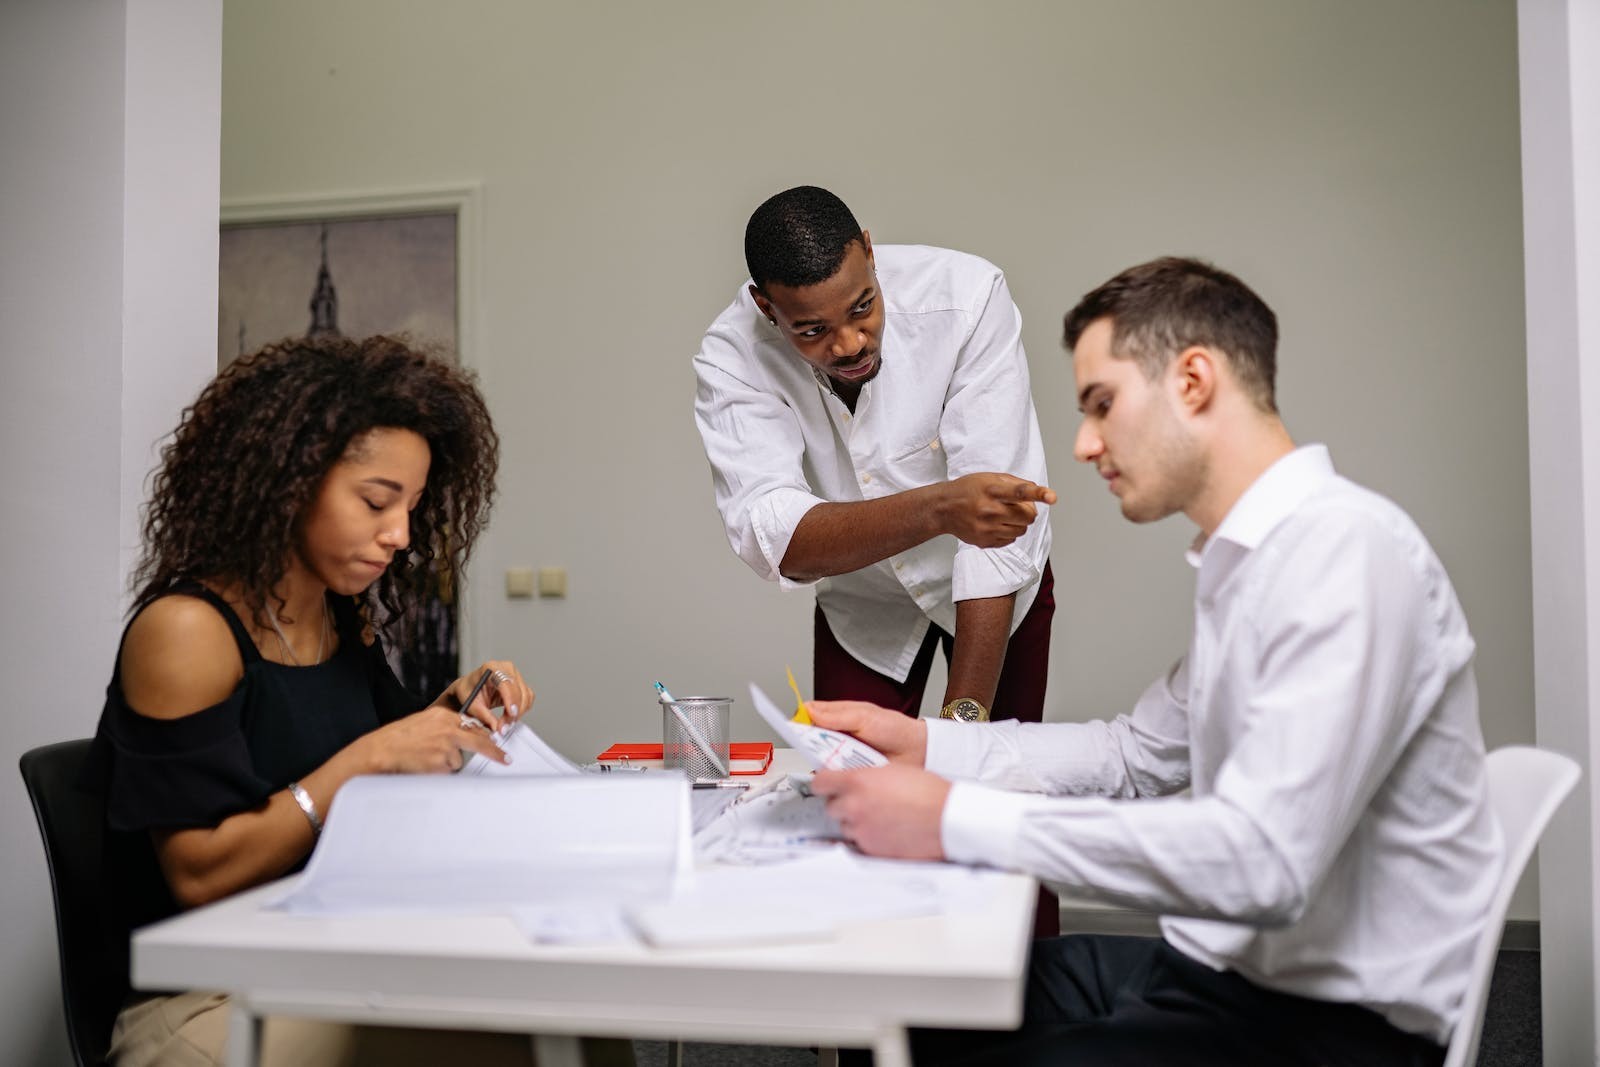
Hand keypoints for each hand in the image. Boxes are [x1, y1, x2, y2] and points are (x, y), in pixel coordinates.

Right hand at [357, 705, 508, 773]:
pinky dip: (438, 772)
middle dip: (494, 751)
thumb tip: (462, 738)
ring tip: (424, 759)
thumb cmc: (397, 739)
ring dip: (445, 764)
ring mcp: (446, 745)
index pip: (471, 724)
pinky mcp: (441, 762)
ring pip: (457, 760)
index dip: (483, 735)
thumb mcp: (423, 723)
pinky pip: (447, 771)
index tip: (494, 740)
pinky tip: (423, 766)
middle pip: (479, 740)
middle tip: (505, 759)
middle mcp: (447, 728)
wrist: (381, 751)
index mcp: (442, 715)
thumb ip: (443, 728)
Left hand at [441, 660, 533, 729]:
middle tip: (504, 726)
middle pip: (518, 691)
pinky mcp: (520, 683)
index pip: (506, 683)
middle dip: (514, 711)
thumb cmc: (468, 691)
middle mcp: (505, 668)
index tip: (511, 714)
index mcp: (490, 668)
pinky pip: (528, 697)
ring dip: (518, 712)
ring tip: (505, 723)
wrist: (470, 687)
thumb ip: (484, 716)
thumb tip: (497, 727)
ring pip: (526, 696)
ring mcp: (515, 674)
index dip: (510, 699)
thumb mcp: (471, 704)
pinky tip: (511, 715)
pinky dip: (522, 709)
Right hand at [804, 701, 928, 765]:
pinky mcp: (848, 773)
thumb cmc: (894, 729)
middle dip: (810, 745)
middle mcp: (836, 737)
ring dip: (823, 761)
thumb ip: (836, 715)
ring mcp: (842, 756)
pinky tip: (841, 772)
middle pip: (810, 741)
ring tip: (836, 758)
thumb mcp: (864, 716)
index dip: (798, 721)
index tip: (790, 725)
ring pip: (819, 760)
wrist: (917, 752)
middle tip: (817, 745)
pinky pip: (834, 775)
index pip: (810, 717)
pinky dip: (835, 775)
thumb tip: (809, 711)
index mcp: (838, 717)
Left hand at [810, 765, 950, 860]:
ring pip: (845, 826)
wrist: (946, 818)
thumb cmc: (928, 793)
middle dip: (842, 803)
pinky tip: (885, 829)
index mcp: (858, 782)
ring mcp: (861, 830)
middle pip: (831, 806)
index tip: (827, 784)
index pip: (821, 782)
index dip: (824, 783)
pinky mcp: (871, 849)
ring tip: (878, 816)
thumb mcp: (892, 770)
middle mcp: (855, 807)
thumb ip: (866, 775)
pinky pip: (859, 842)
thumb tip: (853, 779)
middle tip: (860, 800)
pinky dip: (868, 836)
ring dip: (855, 821)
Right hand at [938, 473, 1056, 547]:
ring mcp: (986, 529)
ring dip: (1018, 523)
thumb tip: (1036, 491)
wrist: (944, 509)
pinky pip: (1011, 540)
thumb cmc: (969, 490)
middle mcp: (989, 510)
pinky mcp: (985, 542)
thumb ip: (1015, 483)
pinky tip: (995, 524)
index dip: (1038, 493)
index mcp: (992, 490)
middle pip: (1028, 516)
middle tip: (1017, 506)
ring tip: (1003, 515)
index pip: (1019, 492)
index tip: (1052, 497)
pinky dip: (1008, 533)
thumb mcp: (989, 477)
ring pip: (1022, 530)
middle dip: (1028, 511)